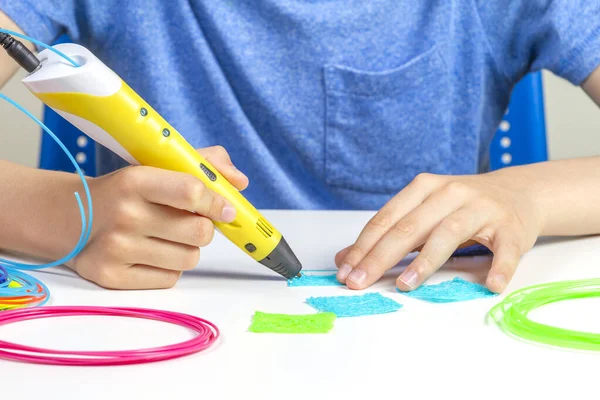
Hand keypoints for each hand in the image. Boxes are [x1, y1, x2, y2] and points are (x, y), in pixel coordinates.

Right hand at [66, 146, 247, 289]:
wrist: (68, 217)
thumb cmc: (125, 192)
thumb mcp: (155, 167)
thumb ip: (202, 164)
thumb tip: (240, 182)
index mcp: (135, 180)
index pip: (192, 192)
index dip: (217, 202)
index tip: (225, 209)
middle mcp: (125, 214)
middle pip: (199, 232)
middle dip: (204, 228)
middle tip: (193, 222)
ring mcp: (116, 249)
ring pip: (189, 258)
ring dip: (188, 249)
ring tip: (169, 238)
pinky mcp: (111, 277)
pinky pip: (170, 278)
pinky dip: (170, 268)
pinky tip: (153, 254)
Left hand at [334, 170, 544, 292]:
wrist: (519, 191)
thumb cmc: (462, 206)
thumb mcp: (422, 212)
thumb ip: (387, 234)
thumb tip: (345, 259)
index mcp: (424, 187)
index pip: (387, 220)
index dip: (363, 247)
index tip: (345, 272)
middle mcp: (450, 193)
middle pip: (410, 227)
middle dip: (380, 257)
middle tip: (360, 282)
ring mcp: (482, 208)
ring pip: (448, 234)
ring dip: (425, 261)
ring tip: (405, 285)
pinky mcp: (511, 227)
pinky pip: (505, 250)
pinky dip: (499, 267)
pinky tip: (490, 285)